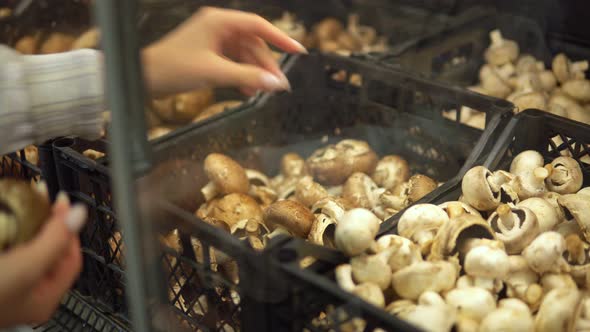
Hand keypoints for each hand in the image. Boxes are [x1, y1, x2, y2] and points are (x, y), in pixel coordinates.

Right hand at [0, 193, 86, 327]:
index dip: (69, 229)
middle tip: (38, 196)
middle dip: (43, 222)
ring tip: (19, 201)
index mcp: (43, 298)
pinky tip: (3, 218)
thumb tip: (80, 214)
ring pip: (20, 246)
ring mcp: (4, 285)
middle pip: (45, 251)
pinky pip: (5, 245)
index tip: (61, 202)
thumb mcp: (26, 266)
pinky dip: (4, 229)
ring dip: (21, 223)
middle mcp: (24, 294)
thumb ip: (55, 241)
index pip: (70, 258)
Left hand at [142, 7, 306, 95]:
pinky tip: (246, 91)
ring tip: (261, 92)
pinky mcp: (209, 54)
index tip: (298, 49)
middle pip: (253, 44)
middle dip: (266, 65)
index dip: (280, 38)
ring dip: (254, 74)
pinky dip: (242, 76)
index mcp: (219, 22)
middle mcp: (218, 28)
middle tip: (279, 84)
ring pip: (244, 56)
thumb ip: (247, 78)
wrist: (144, 78)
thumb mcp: (214, 73)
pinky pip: (234, 63)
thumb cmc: (171, 67)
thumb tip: (274, 83)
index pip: (258, 26)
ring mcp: (213, 41)